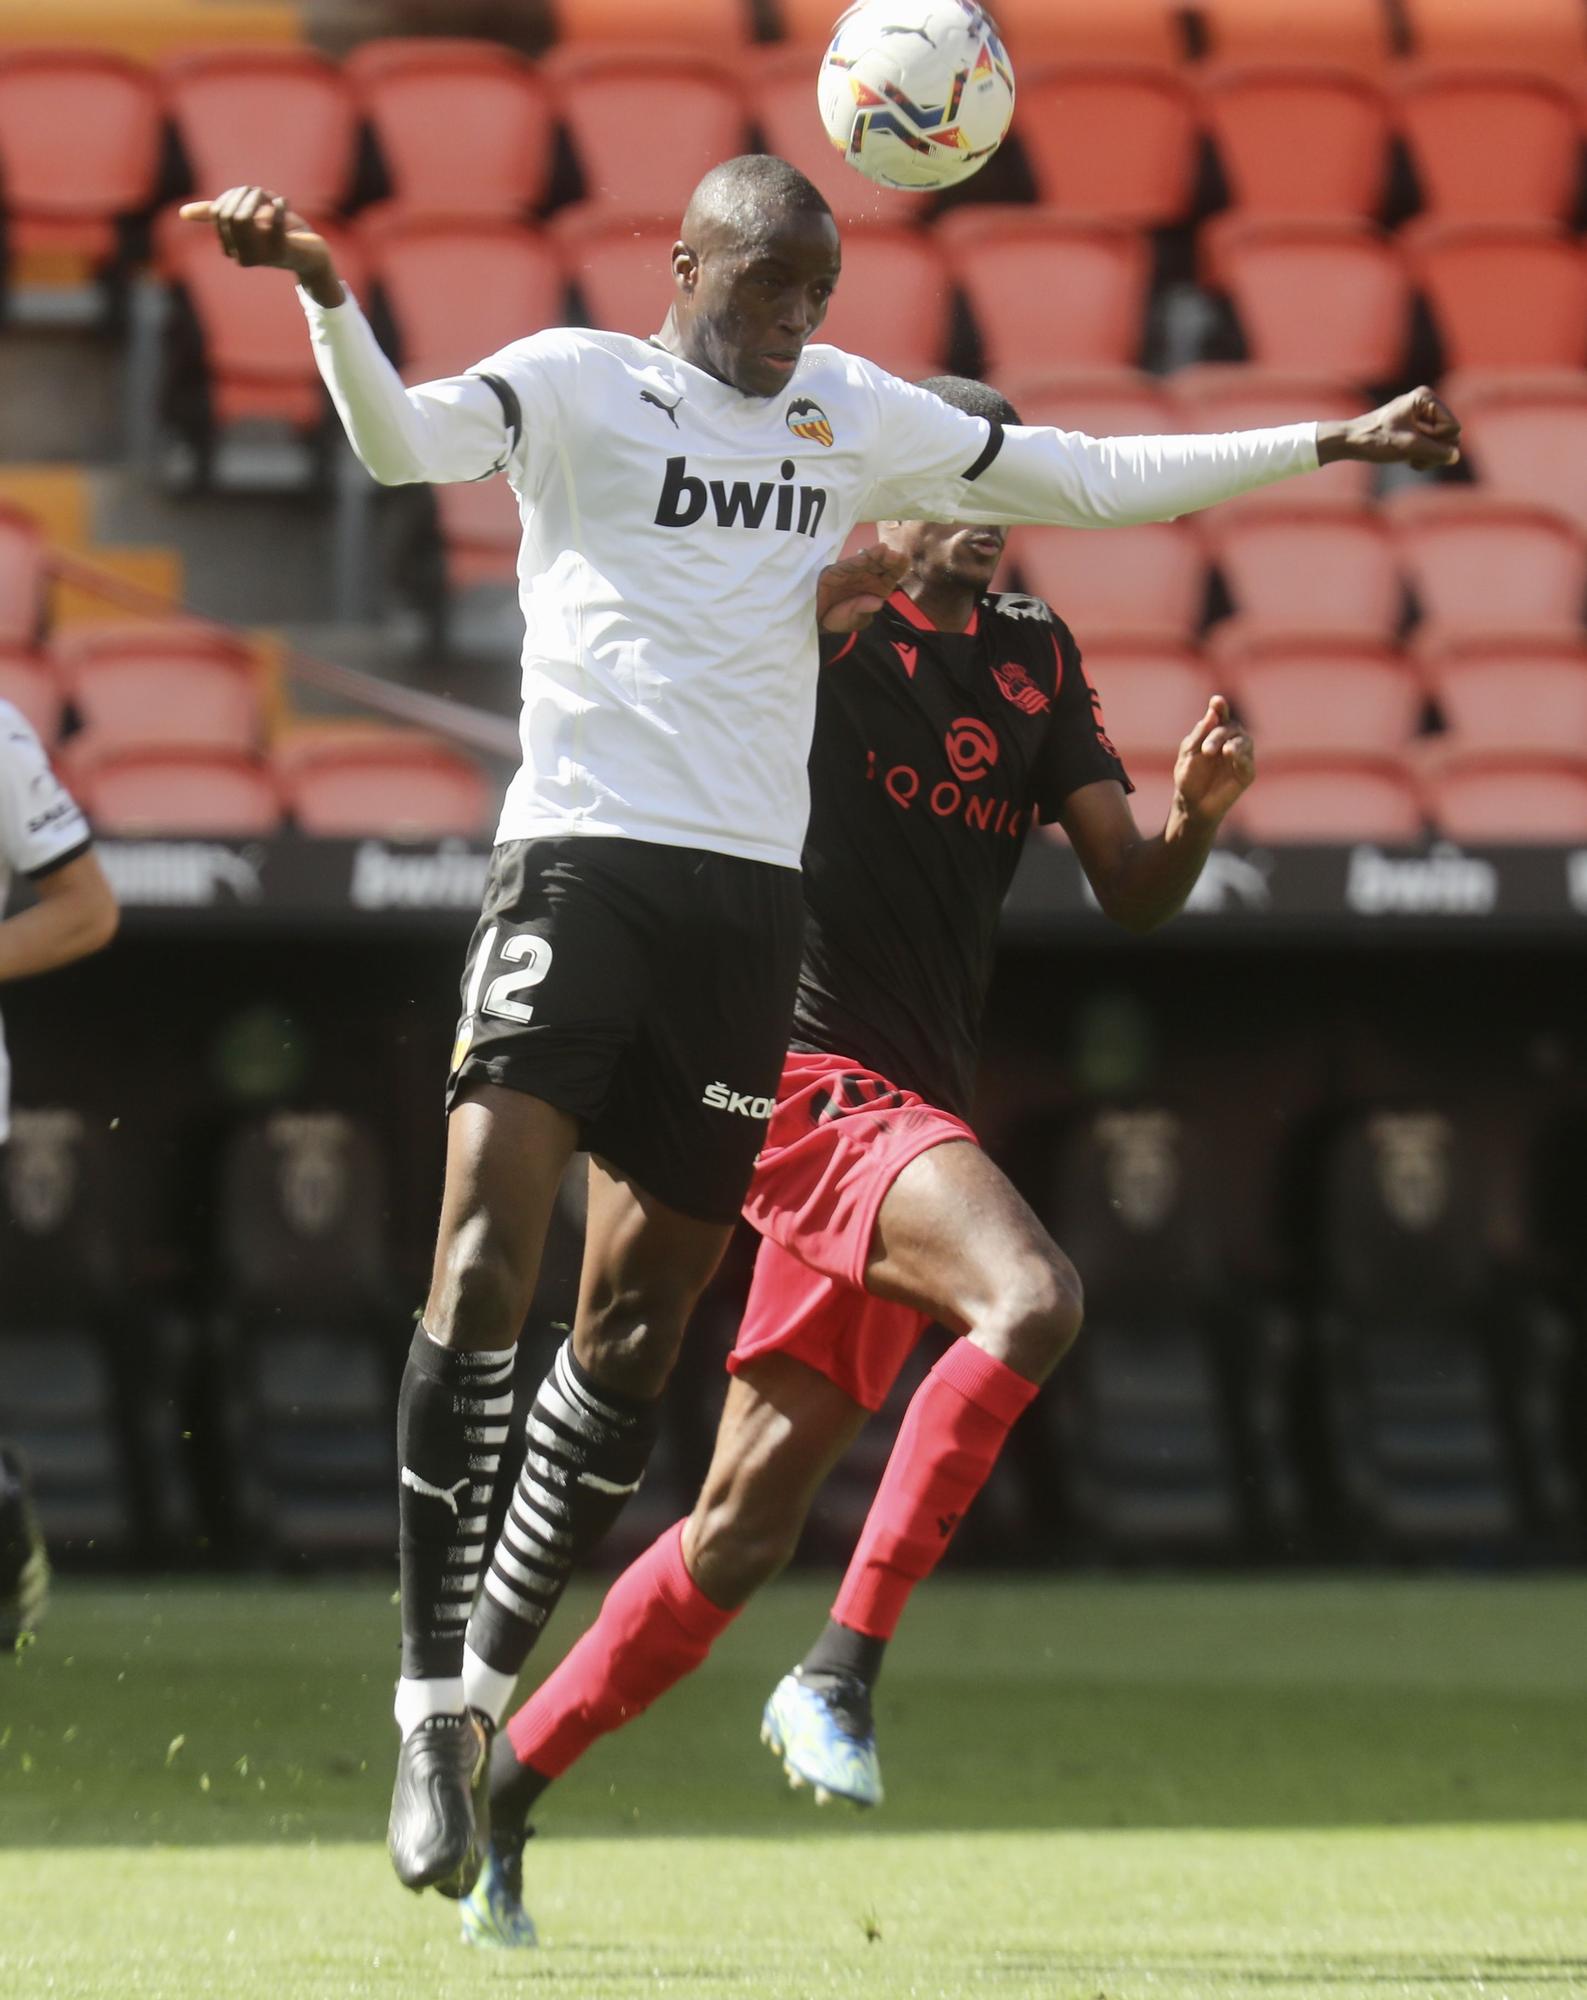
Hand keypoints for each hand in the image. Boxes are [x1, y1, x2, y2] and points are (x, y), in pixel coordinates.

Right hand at [177, 187, 340, 304]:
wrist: (310, 254)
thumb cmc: (277, 234)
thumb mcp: (246, 220)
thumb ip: (218, 215)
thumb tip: (182, 213)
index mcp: (231, 248)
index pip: (218, 213)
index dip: (231, 196)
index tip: (247, 194)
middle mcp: (243, 256)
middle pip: (229, 215)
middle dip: (243, 195)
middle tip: (258, 192)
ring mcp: (261, 256)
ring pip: (244, 219)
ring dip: (256, 198)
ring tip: (268, 195)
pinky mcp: (281, 252)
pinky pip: (273, 223)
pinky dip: (277, 205)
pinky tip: (283, 202)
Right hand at [817, 545, 910, 633]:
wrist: (818, 620)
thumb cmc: (841, 620)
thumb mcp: (855, 620)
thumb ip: (864, 610)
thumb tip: (878, 603)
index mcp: (879, 588)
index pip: (892, 575)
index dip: (898, 567)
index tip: (904, 560)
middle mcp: (869, 576)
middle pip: (882, 564)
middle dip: (889, 558)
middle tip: (894, 555)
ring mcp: (854, 571)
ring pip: (867, 561)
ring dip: (875, 555)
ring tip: (883, 549)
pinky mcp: (838, 570)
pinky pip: (850, 564)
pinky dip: (858, 559)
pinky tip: (866, 554)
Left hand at [1171, 695, 1254, 828]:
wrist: (1192, 804)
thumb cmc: (1188, 778)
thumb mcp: (1188, 754)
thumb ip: (1199, 734)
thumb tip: (1212, 714)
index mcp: (1213, 733)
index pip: (1220, 715)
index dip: (1220, 707)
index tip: (1216, 701)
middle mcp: (1229, 741)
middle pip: (1231, 728)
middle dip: (1219, 735)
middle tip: (1206, 750)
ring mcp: (1240, 756)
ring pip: (1244, 741)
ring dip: (1233, 744)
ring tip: (1223, 751)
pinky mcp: (1246, 773)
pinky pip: (1248, 761)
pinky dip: (1242, 757)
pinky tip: (1232, 755)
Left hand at [1316, 387, 1460, 468]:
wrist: (1351, 442)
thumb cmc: (1376, 440)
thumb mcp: (1408, 446)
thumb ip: (1435, 451)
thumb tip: (1456, 456)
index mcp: (1425, 398)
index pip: (1453, 428)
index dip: (1436, 440)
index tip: (1413, 439)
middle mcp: (1427, 403)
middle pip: (1450, 436)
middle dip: (1432, 449)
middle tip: (1410, 452)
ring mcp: (1423, 416)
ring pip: (1443, 444)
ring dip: (1427, 455)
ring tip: (1407, 456)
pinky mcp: (1418, 428)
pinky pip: (1433, 447)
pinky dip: (1422, 456)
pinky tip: (1407, 458)